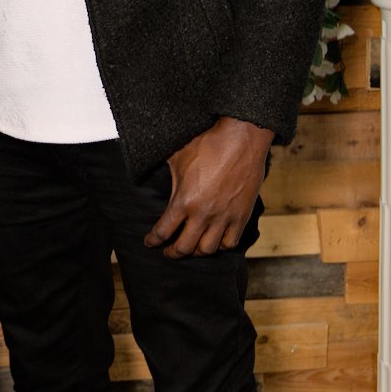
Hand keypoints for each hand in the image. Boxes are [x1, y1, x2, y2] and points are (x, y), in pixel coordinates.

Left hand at [143, 117, 272, 258]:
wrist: (241, 139)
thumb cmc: (208, 143)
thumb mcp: (178, 157)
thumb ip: (167, 174)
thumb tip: (148, 172)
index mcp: (184, 201)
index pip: (163, 231)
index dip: (153, 240)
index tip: (150, 242)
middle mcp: (203, 214)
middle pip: (184, 247)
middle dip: (173, 253)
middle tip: (169, 251)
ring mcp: (224, 217)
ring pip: (208, 249)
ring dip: (197, 251)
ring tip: (192, 248)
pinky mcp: (241, 215)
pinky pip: (230, 242)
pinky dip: (221, 245)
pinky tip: (216, 241)